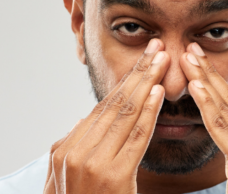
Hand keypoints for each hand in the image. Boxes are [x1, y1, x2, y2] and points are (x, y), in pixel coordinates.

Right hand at [44, 39, 169, 193]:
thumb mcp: (69, 183)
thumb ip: (78, 154)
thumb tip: (85, 126)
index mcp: (64, 152)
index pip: (101, 110)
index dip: (124, 83)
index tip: (142, 61)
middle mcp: (73, 153)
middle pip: (112, 105)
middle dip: (137, 73)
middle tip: (156, 47)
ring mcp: (91, 163)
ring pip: (124, 114)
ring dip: (146, 82)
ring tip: (163, 59)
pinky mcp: (112, 176)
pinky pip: (134, 138)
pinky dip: (147, 112)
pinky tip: (158, 92)